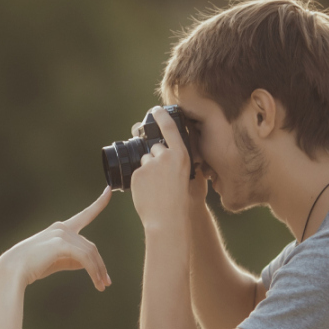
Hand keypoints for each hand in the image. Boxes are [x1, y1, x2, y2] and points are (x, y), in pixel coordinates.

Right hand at [0, 188, 111, 289]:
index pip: (84, 215)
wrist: (13, 270)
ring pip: (90, 253)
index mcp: (60, 229)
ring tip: (102, 287)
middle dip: (100, 265)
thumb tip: (88, 264)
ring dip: (98, 271)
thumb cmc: (31, 267)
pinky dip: (93, 271)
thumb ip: (71, 259)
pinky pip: (84, 258)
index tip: (109, 190)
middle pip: (90, 247)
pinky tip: (96, 282)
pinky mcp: (61, 244)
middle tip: (106, 283)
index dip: (99, 203)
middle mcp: (62, 228)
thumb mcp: (55, 261)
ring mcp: (61, 234)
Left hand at [131, 106, 192, 228]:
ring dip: (147, 169)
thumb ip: (184, 164)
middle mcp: (165, 156)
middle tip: (161, 177)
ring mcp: (149, 164)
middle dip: (155, 158)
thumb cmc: (182, 202)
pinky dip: (140, 180)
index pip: (169, 128)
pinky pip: (137, 172)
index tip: (155, 110)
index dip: (161, 116)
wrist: (167, 219)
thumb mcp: (191, 178)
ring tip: (155, 187)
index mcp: (181, 155)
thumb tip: (180, 158)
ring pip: (144, 160)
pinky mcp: (137, 174)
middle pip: (154, 148)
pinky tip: (148, 191)